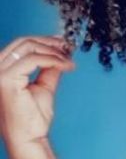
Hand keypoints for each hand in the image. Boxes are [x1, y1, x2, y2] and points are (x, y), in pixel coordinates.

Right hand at [0, 36, 74, 157]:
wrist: (30, 137)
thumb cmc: (34, 115)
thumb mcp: (44, 82)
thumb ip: (50, 65)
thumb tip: (62, 48)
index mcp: (3, 69)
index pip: (22, 44)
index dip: (45, 39)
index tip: (64, 42)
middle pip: (24, 41)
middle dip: (50, 42)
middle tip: (68, 47)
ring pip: (29, 46)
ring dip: (53, 50)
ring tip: (68, 60)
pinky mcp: (5, 80)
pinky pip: (34, 59)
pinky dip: (53, 59)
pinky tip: (65, 65)